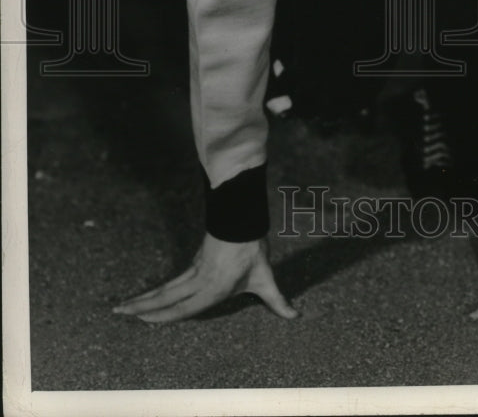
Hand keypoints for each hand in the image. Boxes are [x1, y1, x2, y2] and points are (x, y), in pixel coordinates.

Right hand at [114, 232, 297, 322]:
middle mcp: (199, 280)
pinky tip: (149, 296)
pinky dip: (157, 290)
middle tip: (118, 312)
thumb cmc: (254, 249)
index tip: (143, 321)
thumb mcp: (266, 278)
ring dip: (144, 298)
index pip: (185, 307)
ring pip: (165, 287)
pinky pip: (172, 280)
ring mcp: (194, 269)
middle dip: (141, 307)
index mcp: (214, 287)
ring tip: (123, 307)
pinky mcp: (194, 262)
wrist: (244, 218)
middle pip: (165, 297)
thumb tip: (296, 316)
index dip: (163, 317)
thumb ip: (278, 301)